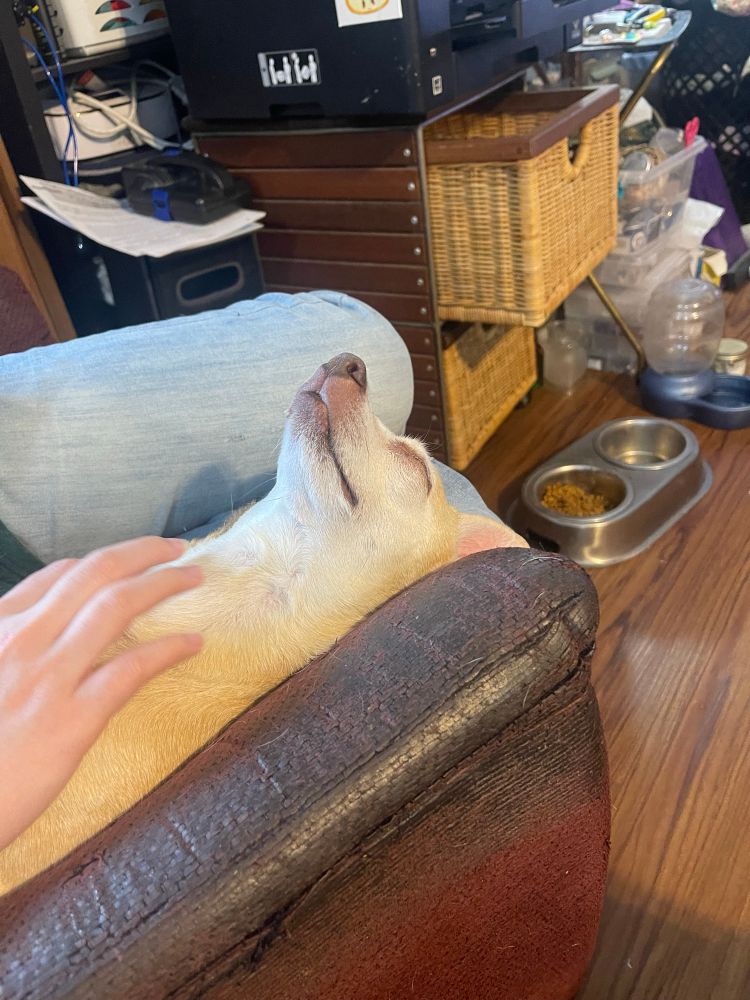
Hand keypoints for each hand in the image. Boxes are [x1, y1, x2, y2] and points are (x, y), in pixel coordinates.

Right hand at [0, 536, 203, 850]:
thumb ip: (11, 643)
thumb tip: (47, 626)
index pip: (57, 577)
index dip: (103, 562)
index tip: (131, 560)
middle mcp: (22, 640)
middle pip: (95, 574)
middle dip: (143, 553)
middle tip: (177, 548)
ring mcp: (48, 678)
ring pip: (117, 606)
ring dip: (163, 583)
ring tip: (194, 578)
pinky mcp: (72, 720)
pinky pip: (131, 669)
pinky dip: (169, 649)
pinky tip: (193, 643)